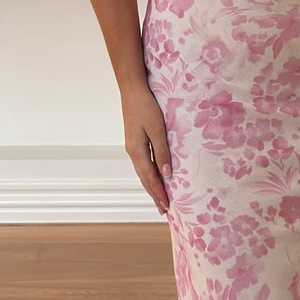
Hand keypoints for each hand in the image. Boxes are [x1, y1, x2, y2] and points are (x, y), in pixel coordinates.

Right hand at [123, 83, 171, 214]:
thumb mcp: (158, 129)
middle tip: (164, 210)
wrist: (132, 89)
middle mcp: (133, 152)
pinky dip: (150, 174)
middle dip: (154, 194)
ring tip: (160, 198)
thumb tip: (167, 174)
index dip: (158, 193)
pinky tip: (155, 176)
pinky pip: (144, 163)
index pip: (150, 178)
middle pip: (145, 178)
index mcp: (137, 151)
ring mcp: (133, 147)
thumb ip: (162, 152)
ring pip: (143, 172)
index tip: (167, 207)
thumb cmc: (146, 107)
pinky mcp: (136, 141)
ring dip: (152, 186)